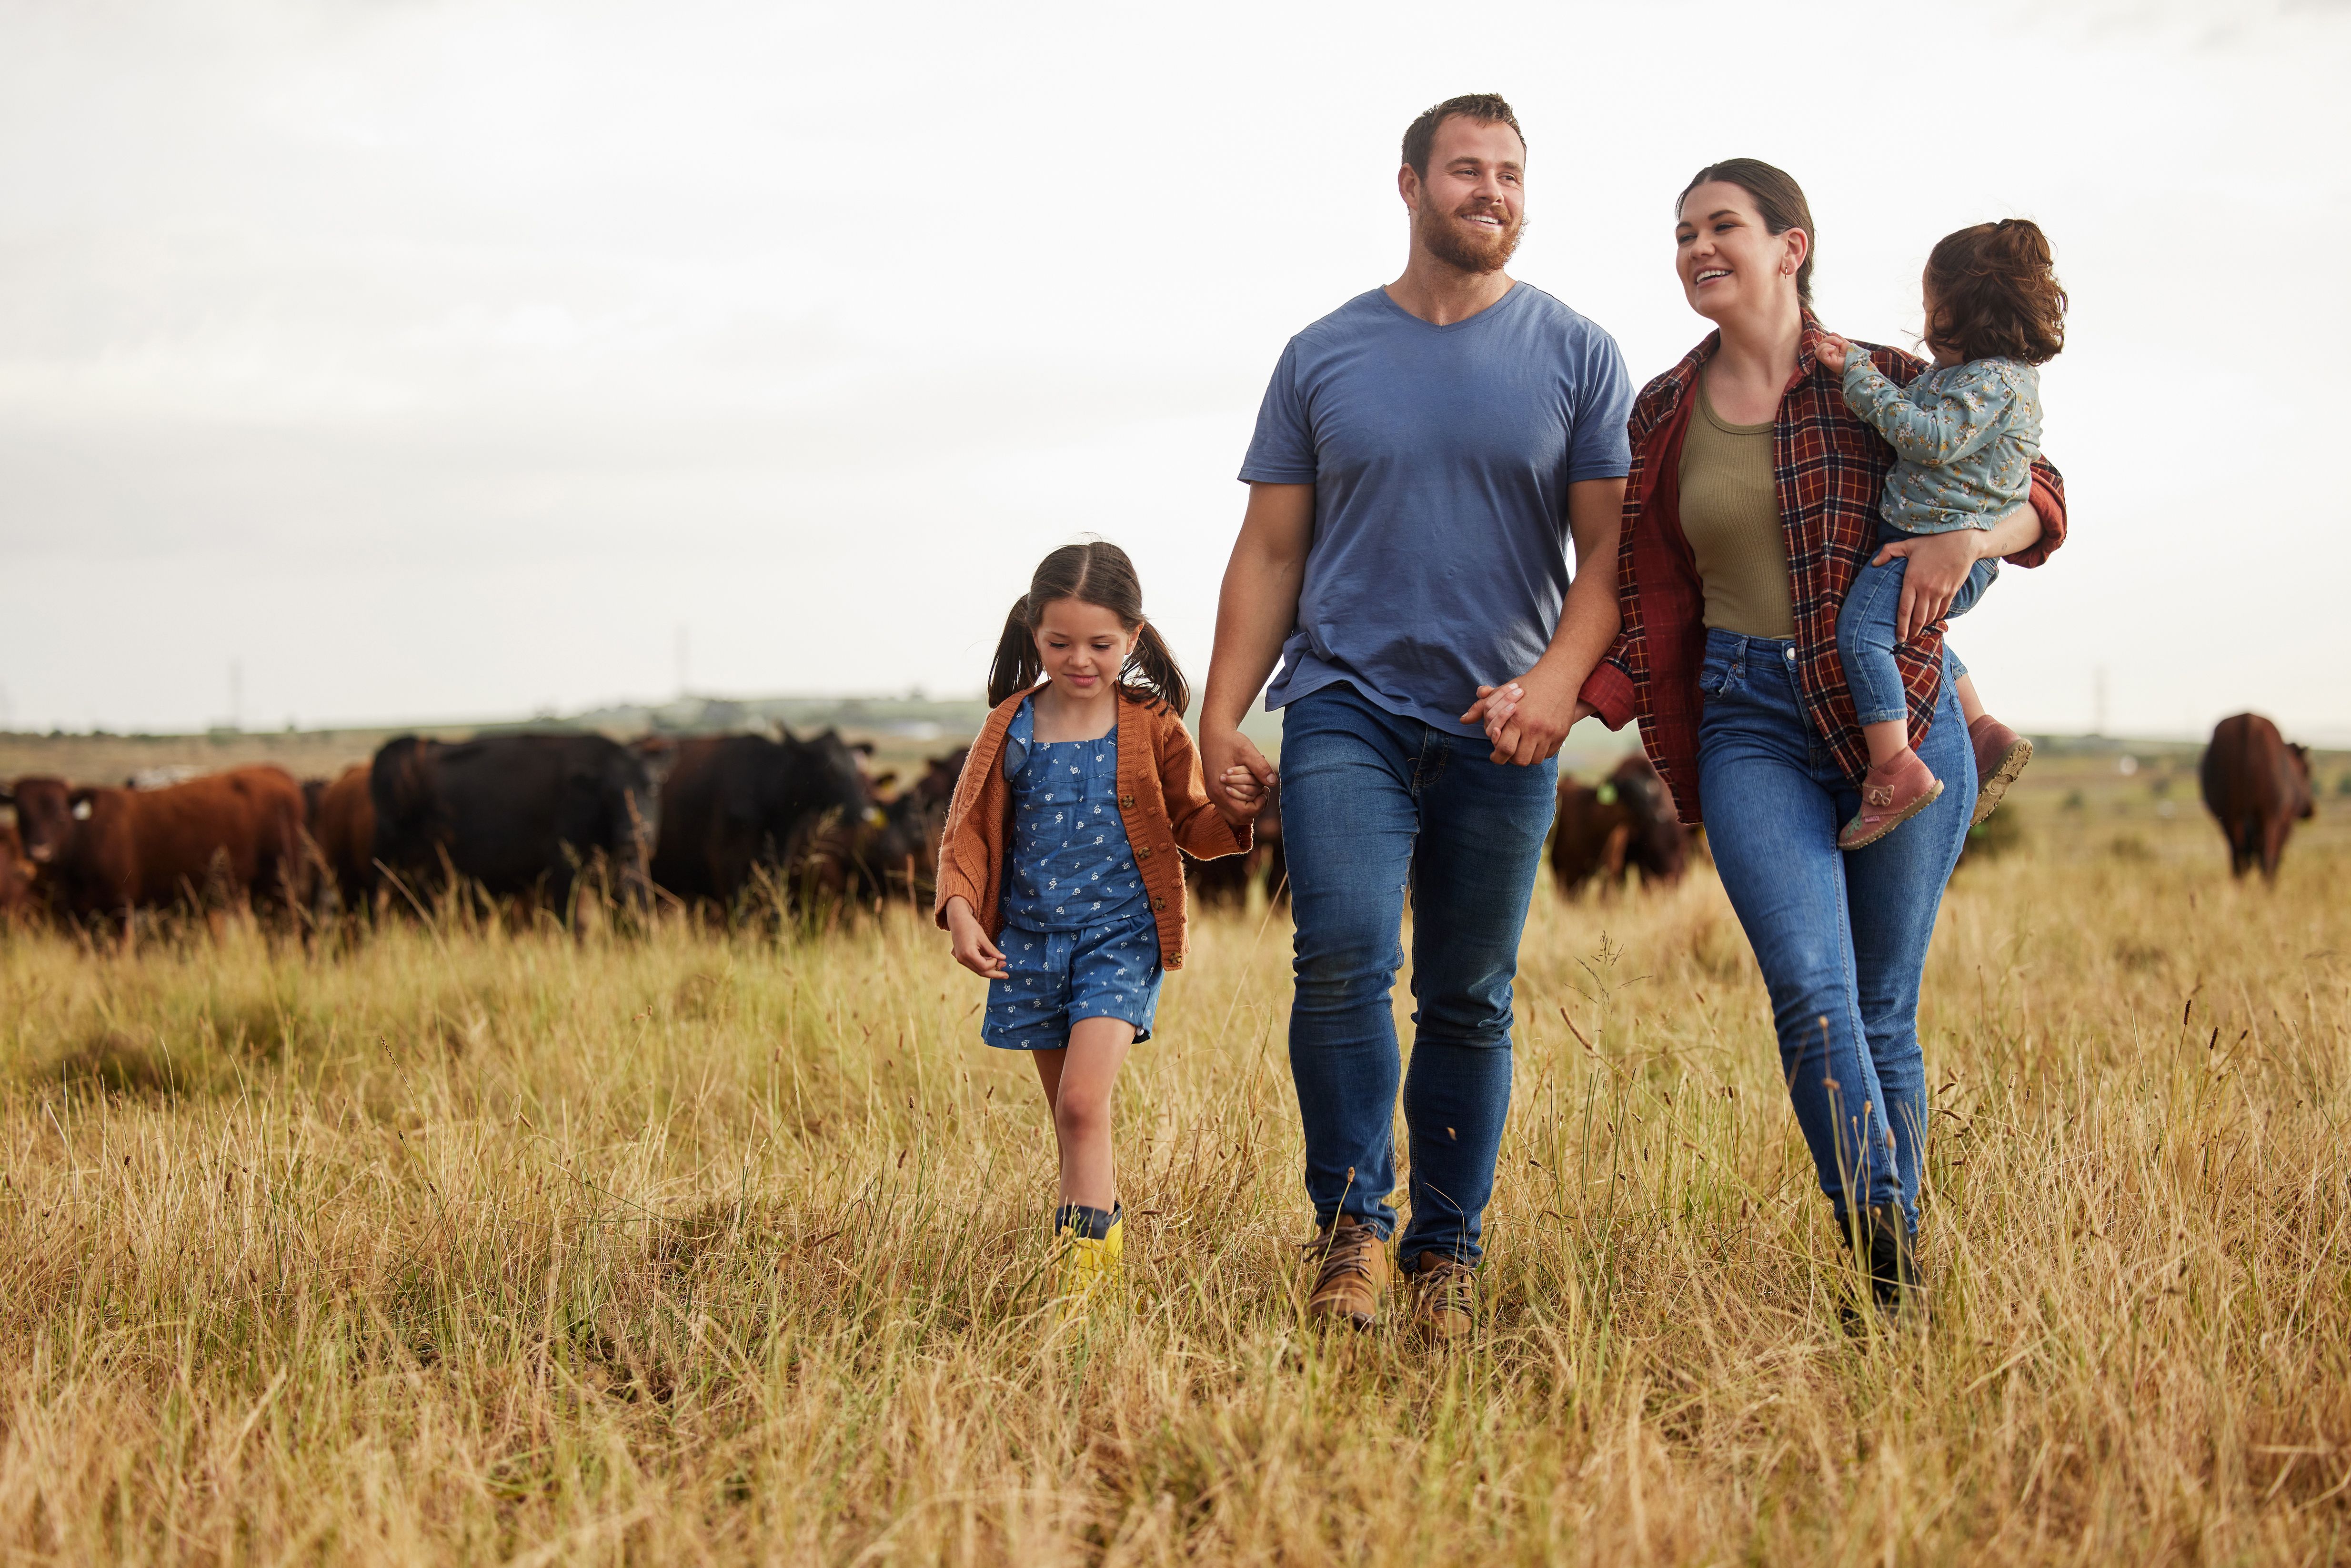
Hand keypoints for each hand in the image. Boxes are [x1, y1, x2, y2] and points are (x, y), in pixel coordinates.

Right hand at [943, 896, 1007, 979]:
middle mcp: (962, 959)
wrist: (957, 920)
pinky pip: (974, 965)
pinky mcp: (961, 958)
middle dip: (994, 974)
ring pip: (977, 970)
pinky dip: (983, 965)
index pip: (984, 966)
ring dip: (989, 970)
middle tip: (1006, 975)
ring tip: (1001, 966)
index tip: (999, 956)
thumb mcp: (983, 937)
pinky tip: (992, 962)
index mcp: (968, 953)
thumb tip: (1003, 958)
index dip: (993, 963)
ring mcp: (960, 959)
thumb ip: (992, 950)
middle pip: (981, 972)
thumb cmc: (970, 926)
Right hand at [1201, 721, 1276, 819]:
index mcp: (1221, 789)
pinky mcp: (1215, 791)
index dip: (1259, 806)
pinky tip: (1248, 789)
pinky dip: (1240, 803)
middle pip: (1239, 818)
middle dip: (1254, 808)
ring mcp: (1214, 795)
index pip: (1244, 813)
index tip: (1265, 790)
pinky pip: (1229, 808)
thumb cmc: (1230, 741)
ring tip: (1256, 791)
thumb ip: (1260, 767)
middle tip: (1262, 791)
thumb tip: (1273, 783)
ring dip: (1247, 808)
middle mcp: (1215, 796)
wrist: (1213, 734)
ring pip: (1233, 816)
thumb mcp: (1247, 751)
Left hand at [1460, 665, 1589, 765]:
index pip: (1504, 749)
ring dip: (1526, 755)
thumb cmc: (1525, 686)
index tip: (1495, 754)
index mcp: (1516, 718)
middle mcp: (1533, 728)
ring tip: (1522, 746)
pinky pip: (1548, 754)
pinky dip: (1540, 752)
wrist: (1558, 677)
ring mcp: (1550, 732)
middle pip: (1519, 760)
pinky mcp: (1562, 734)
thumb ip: (1481, 707)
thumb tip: (1463, 720)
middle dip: (1511, 758)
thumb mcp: (1501, 693)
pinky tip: (1535, 742)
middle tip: (1509, 751)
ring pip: (1534, 760)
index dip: (1497, 755)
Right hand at [1814, 332, 1852, 373]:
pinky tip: (1833, 349)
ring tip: (1835, 347)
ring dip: (1826, 345)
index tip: (1839, 340)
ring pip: (1817, 350)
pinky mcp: (1828, 363)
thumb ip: (1836, 337)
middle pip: (1820, 344)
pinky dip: (1825, 350)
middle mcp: (1828, 355)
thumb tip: (1830, 334)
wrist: (1858, 360)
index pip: (1823, 342)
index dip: (1829, 338)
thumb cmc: (1852, 354)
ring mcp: (1827, 359)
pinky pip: (1821, 355)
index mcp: (1830, 350)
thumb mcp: (1843, 342)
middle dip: (1829, 339)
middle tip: (1839, 342)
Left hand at [1872, 529, 1985, 641]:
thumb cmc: (1934, 541)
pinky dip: (1937, 617)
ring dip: (1923, 625)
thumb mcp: (1908, 544)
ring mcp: (1941, 591)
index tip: (1898, 637)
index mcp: (1912, 580)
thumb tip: (1874, 563)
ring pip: (1931, 616)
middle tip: (1906, 639)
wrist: (1963, 541)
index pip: (1904, 610)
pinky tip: (1931, 619)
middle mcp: (1927, 589)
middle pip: (1917, 618)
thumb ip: (1889, 552)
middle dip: (1911, 631)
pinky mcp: (1952, 591)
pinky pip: (1943, 610)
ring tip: (1917, 630)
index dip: (1900, 627)